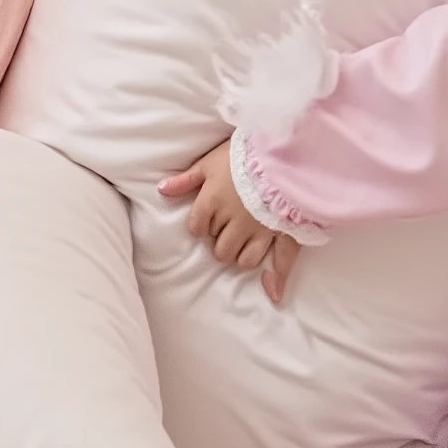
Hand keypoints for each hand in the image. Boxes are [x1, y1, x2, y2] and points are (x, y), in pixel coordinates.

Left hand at [160, 136, 298, 306]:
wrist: (285, 152)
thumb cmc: (244, 155)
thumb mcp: (209, 161)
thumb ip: (186, 180)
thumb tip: (161, 190)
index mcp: (212, 203)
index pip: (198, 228)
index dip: (201, 227)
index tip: (208, 221)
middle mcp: (234, 222)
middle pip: (220, 248)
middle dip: (221, 243)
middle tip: (228, 232)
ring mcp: (260, 231)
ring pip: (244, 259)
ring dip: (241, 256)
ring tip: (243, 247)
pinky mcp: (285, 234)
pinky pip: (282, 262)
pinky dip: (278, 280)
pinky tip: (274, 294)